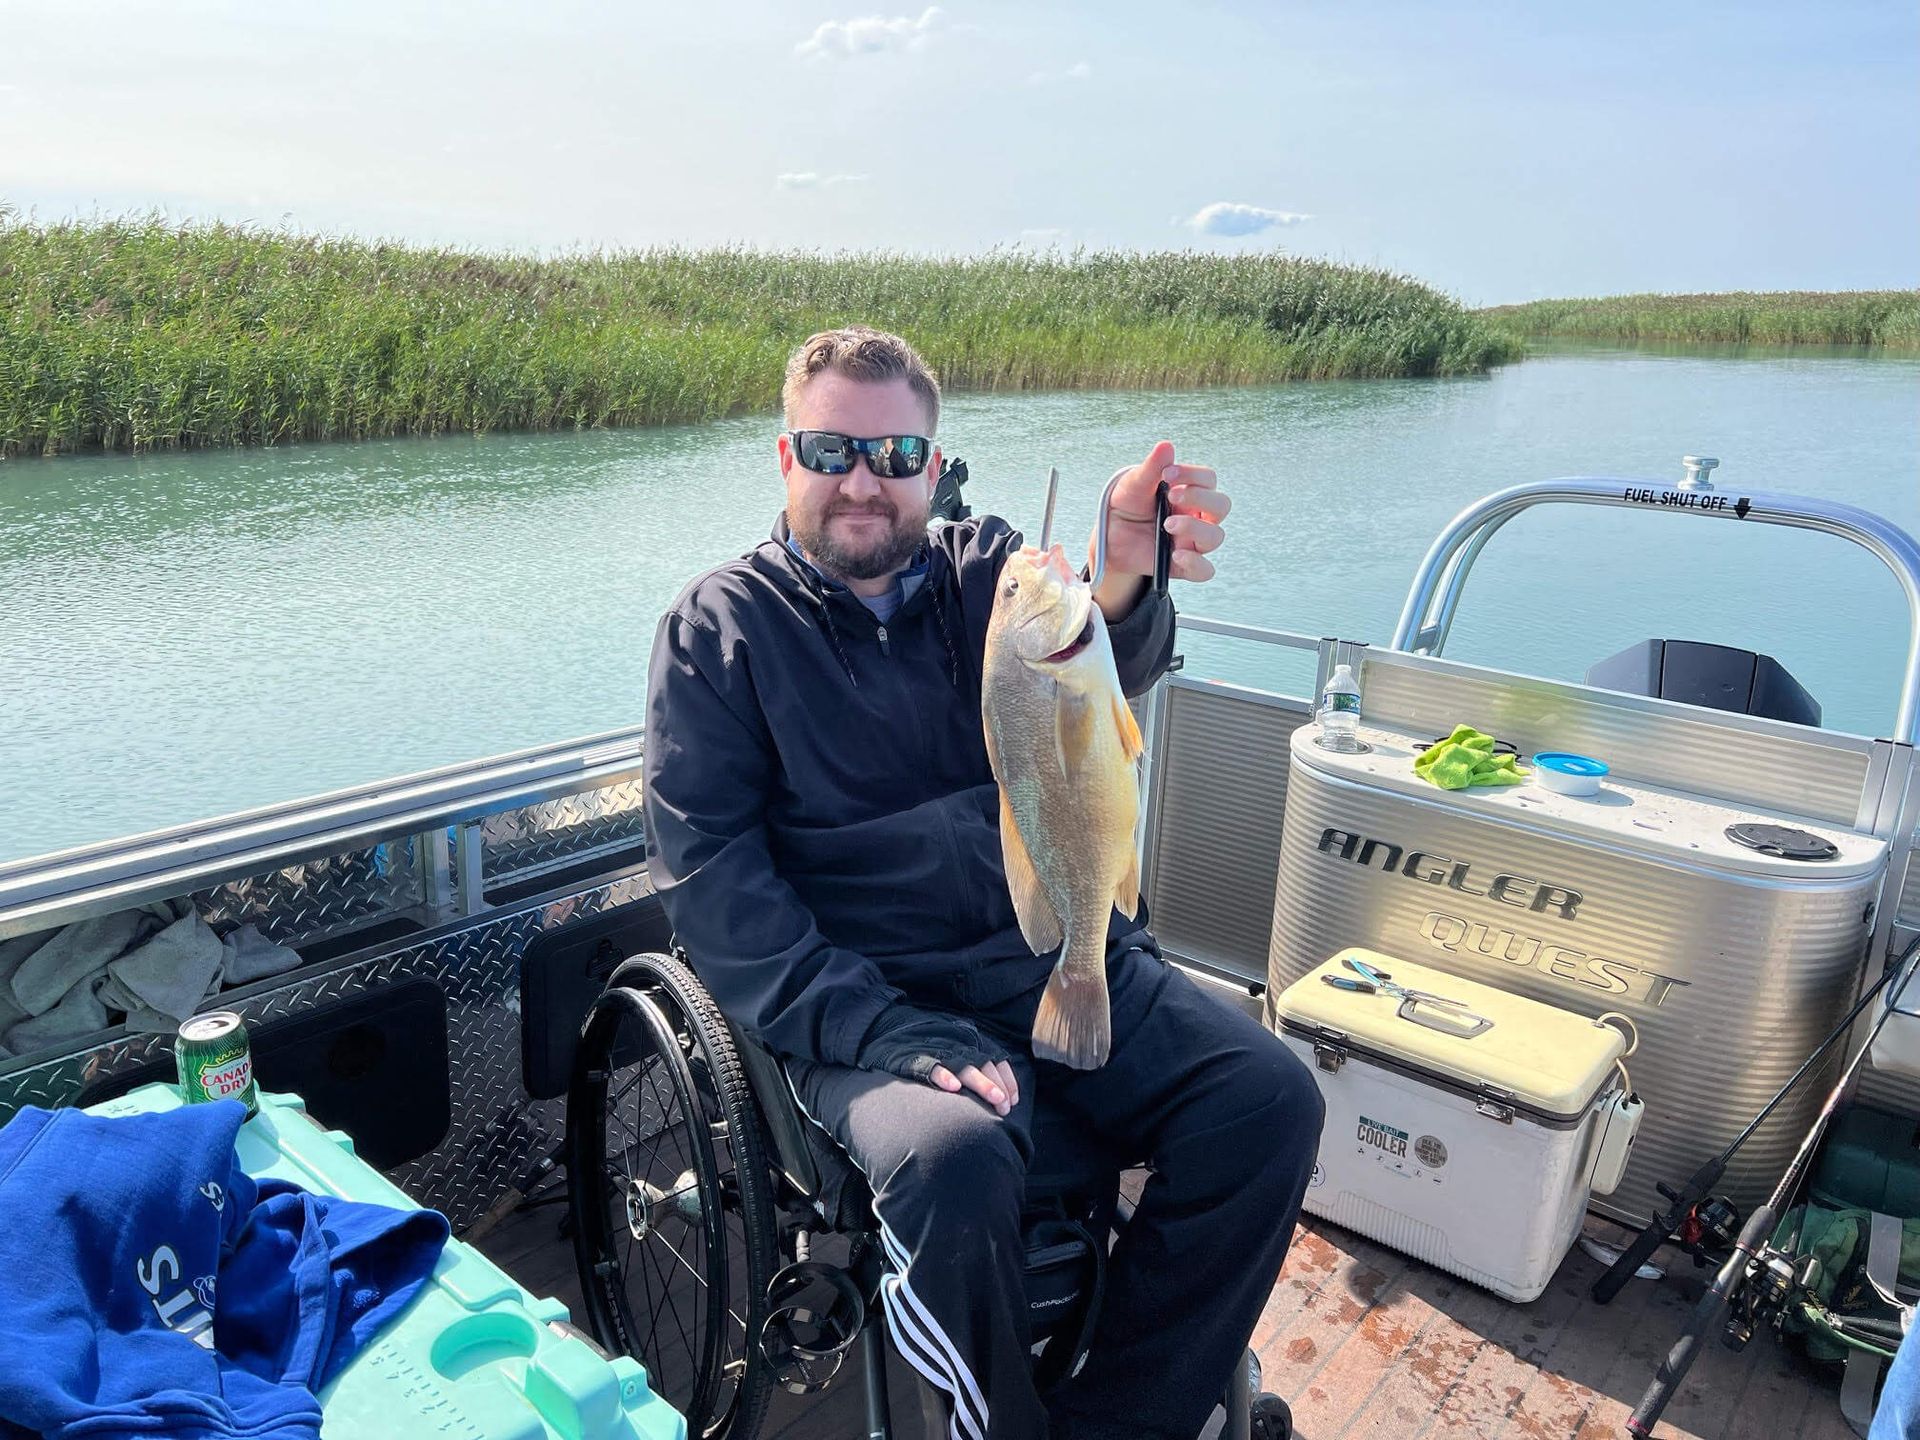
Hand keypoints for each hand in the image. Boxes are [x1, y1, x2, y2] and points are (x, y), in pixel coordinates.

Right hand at [855, 1004, 1015, 1114]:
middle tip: (1005, 1108)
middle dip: (998, 1086)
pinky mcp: (911, 1056)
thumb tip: (991, 1087)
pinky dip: (942, 1075)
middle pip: (983, 1063)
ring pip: (963, 1065)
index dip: (1007, 1079)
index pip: (994, 1057)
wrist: (880, 1024)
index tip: (1012, 1101)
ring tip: (995, 1099)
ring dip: (981, 1083)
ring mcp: (933, 1048)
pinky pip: (929, 1066)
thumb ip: (967, 1060)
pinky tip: (953, 1088)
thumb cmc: (918, 1040)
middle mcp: (953, 1041)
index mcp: (964, 1038)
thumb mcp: (948, 1044)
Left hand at [1087, 440, 1230, 616]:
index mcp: (1190, 492)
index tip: (1168, 474)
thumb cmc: (1126, 505)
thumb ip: (1151, 468)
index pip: (1208, 480)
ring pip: (1215, 536)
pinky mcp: (1183, 565)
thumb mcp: (1134, 484)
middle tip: (1171, 495)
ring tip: (1167, 524)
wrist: (1108, 537)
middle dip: (1199, 498)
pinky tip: (1177, 555)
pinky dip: (1196, 563)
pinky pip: (1204, 570)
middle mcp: (1197, 516)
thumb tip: (1166, 446)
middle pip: (1221, 506)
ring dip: (1194, 528)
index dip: (1193, 475)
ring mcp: (1192, 541)